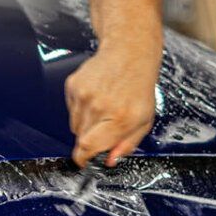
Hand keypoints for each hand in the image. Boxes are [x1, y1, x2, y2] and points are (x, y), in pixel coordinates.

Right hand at [66, 45, 160, 167]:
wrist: (128, 53)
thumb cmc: (139, 87)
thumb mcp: (144, 121)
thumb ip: (127, 144)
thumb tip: (109, 160)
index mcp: (119, 118)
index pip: (88, 146)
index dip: (83, 158)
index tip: (83, 161)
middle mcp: (99, 106)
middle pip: (80, 138)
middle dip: (90, 140)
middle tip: (103, 128)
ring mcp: (83, 94)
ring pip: (74, 124)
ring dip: (86, 124)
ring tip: (102, 109)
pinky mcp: (73, 85)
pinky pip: (71, 109)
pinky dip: (81, 109)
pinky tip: (95, 97)